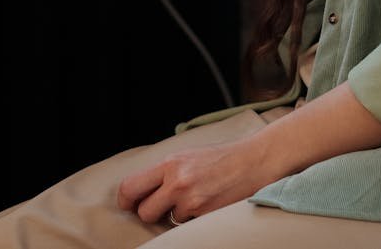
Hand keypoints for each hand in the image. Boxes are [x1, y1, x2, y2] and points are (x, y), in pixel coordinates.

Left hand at [117, 137, 272, 222]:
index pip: (131, 186)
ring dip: (177, 214)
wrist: (253, 161)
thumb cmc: (221, 157)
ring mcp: (192, 200)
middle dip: (150, 212)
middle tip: (161, 207)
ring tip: (195, 198)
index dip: (126, 200)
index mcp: (170, 163)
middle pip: (144, 211)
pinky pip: (188, 225)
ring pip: (168, 220)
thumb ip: (166, 171)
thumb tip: (143, 189)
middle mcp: (178, 181)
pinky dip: (194, 218)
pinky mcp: (206, 215)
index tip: (130, 204)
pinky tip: (207, 203)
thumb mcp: (189, 155)